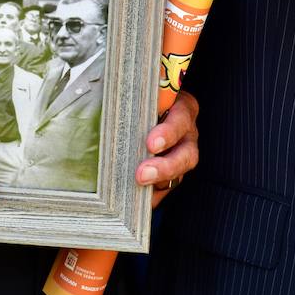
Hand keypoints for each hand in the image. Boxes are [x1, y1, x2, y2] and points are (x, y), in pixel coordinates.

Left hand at [135, 91, 199, 207]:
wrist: (148, 109)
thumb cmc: (143, 98)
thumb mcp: (142, 92)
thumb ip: (132, 97)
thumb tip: (107, 94)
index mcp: (182, 108)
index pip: (180, 119)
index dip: (167, 133)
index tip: (151, 144)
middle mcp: (187, 134)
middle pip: (186, 154)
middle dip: (164, 167)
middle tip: (141, 174)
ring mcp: (182, 155)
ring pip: (179, 175)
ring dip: (158, 184)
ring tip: (138, 190)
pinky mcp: (173, 173)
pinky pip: (167, 188)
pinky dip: (154, 196)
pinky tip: (139, 202)